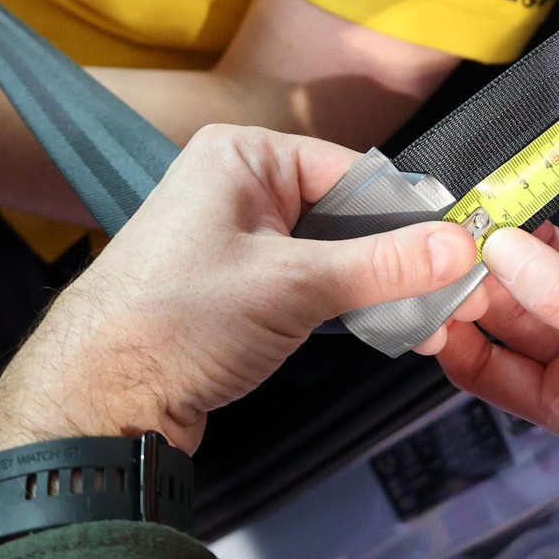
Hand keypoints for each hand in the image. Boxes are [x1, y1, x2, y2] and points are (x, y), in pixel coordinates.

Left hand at [0, 124, 482, 452]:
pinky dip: (350, 305)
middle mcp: (238, 185)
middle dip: (403, 260)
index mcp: (243, 155)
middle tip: (456, 296)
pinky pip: (311, 282)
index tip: (464, 248)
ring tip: (431, 323)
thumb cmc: (170, 325)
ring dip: (382, 289)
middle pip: (349, 213)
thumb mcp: (295, 287)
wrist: (94, 403)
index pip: (356, 172)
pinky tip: (391, 328)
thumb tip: (458, 246)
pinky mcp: (236, 286)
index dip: (413, 215)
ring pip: (335, 253)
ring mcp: (235, 237)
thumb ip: (385, 266)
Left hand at [435, 225, 558, 445]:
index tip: (422, 265)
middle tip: (442, 216)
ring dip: (512, 249)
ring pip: (539, 285)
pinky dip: (553, 237)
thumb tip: (501, 253)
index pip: (481, 365)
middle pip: (504, 319)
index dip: (447, 320)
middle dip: (473, 274)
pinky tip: (528, 206)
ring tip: (478, 201)